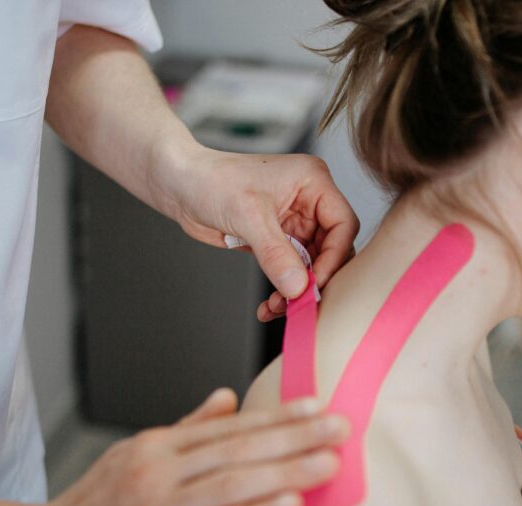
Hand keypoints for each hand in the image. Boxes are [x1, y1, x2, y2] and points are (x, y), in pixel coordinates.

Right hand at [27, 388, 348, 505]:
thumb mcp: (133, 456)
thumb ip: (185, 429)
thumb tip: (226, 397)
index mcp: (156, 446)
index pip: (228, 426)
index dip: (277, 416)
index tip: (317, 405)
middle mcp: (159, 470)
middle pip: (239, 448)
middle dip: (295, 436)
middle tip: (341, 426)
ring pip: (233, 482)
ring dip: (287, 471)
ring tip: (330, 462)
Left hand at [159, 142, 358, 315]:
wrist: (178, 185)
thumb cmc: (211, 181)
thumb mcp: (248, 216)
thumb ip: (276, 253)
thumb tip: (298, 287)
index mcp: (313, 182)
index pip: (343, 224)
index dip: (334, 257)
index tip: (315, 283)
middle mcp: (308, 202)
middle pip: (331, 249)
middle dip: (314, 279)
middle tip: (298, 303)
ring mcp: (293, 222)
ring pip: (311, 266)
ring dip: (295, 290)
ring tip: (276, 307)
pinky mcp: (277, 240)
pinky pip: (290, 271)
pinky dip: (282, 290)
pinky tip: (269, 305)